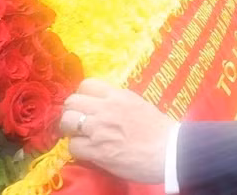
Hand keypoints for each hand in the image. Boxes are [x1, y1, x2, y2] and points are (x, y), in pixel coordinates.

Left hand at [59, 79, 174, 183]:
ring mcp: (99, 129)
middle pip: (72, 101)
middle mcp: (106, 109)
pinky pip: (72, 146)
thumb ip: (121, 102)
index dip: (82, 96)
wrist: (169, 151)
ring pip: (67, 121)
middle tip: (79, 123)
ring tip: (80, 136)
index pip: (87, 85)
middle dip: (72, 112)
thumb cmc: (160, 130)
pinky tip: (88, 151)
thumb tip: (106, 104)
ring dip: (70, 130)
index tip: (87, 106)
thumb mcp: (140, 105)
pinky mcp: (97, 150)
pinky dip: (77, 149)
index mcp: (119, 96)